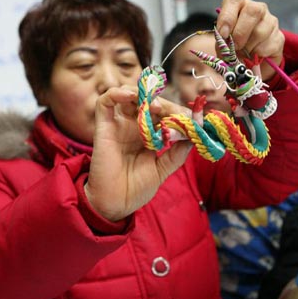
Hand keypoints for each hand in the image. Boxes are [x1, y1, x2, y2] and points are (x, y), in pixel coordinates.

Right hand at [85, 86, 191, 221]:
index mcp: (147, 135)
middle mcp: (133, 127)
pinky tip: (132, 96)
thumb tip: (194, 136)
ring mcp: (118, 125)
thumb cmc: (136, 189)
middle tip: (177, 113)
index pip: (163, 114)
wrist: (115, 205)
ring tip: (156, 107)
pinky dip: (117, 93)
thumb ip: (176, 153)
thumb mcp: (163, 169)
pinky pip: (105, 102)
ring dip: (143, 95)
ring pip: (128, 95)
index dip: (177, 112)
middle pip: (148, 102)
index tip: (193, 118)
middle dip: (165, 104)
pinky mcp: (103, 127)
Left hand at [216, 0, 284, 80]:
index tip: (223, 34)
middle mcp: (256, 8)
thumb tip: (227, 46)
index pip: (233, 1)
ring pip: (260, 31)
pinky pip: (269, 45)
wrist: (250, 63)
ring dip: (248, 47)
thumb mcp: (223, 44)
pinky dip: (258, 55)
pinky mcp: (279, 36)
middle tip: (235, 47)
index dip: (227, 17)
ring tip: (243, 53)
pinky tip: (254, 56)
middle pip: (252, 11)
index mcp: (238, 6)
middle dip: (240, 33)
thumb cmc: (233, 48)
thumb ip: (222, 43)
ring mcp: (270, 21)